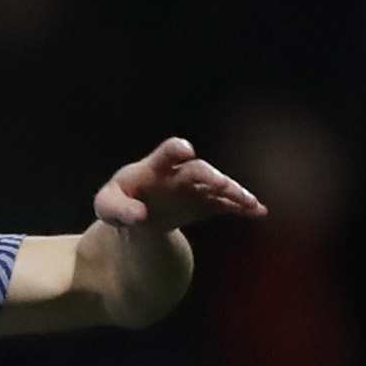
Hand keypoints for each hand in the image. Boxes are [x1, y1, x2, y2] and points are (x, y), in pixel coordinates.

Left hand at [94, 138, 265, 233]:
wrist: (135, 213)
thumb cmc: (119, 203)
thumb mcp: (107, 207)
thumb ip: (119, 209)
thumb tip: (139, 216)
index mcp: (154, 167)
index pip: (166, 153)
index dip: (176, 150)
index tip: (186, 150)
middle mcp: (179, 172)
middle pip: (199, 171)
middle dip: (210, 177)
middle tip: (221, 185)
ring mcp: (194, 187)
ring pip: (218, 186)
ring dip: (234, 192)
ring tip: (249, 203)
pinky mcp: (204, 203)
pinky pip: (225, 204)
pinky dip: (240, 207)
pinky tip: (258, 212)